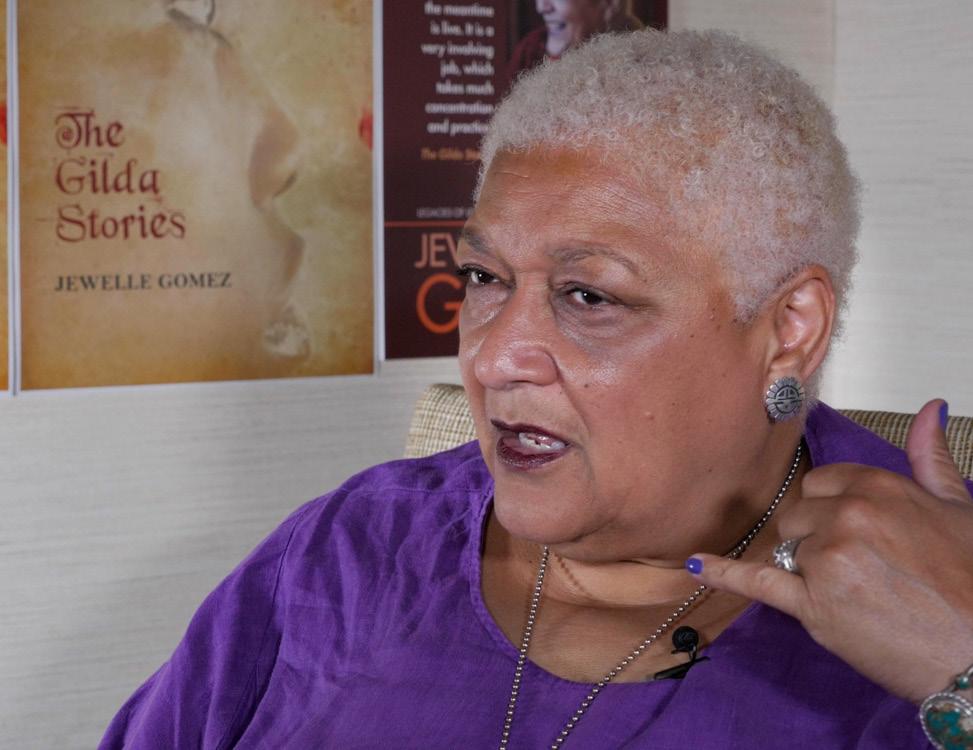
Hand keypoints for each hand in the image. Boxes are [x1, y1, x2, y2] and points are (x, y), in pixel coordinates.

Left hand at [688, 399, 972, 703]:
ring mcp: (826, 560)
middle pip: (797, 516)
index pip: (819, 484)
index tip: (850, 530)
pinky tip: (697, 565)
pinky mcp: (812, 605)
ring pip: (788, 551)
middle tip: (864, 572)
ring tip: (861, 596)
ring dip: (810, 573)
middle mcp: (847, 516)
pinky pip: (756, 581)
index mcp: (877, 486)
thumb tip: (931, 408)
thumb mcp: (959, 509)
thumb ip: (933, 457)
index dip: (830, 510)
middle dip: (817, 540)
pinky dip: (725, 573)